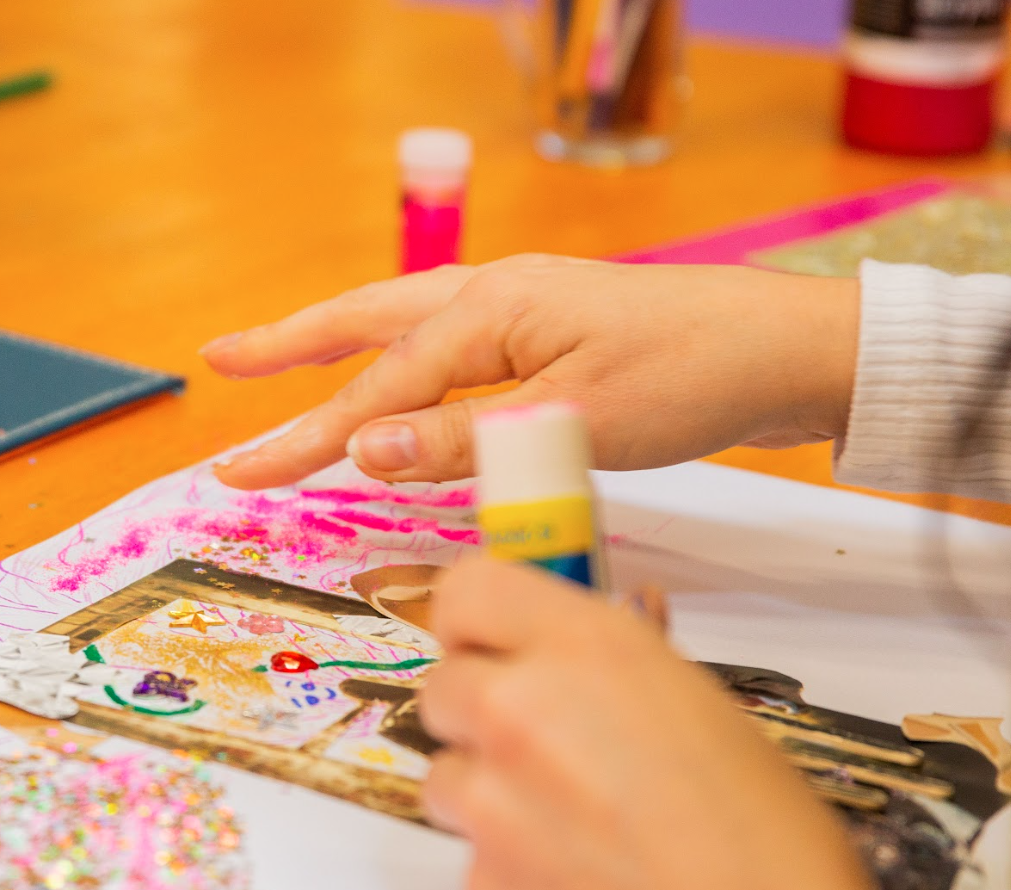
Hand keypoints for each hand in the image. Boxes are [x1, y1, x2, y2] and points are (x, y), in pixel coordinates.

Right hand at [201, 255, 859, 488]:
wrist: (790, 351)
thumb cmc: (692, 378)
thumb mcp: (575, 421)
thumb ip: (464, 438)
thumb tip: (361, 449)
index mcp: (494, 310)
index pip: (381, 385)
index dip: (307, 435)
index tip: (241, 472)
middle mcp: (499, 297)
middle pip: (372, 323)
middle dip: (293, 348)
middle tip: (221, 362)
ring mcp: (527, 312)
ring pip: (408, 327)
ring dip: (340, 344)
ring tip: (279, 358)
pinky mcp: (555, 337)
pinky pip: (453, 349)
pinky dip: (404, 364)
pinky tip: (398, 382)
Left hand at [418, 557, 887, 889]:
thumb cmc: (774, 850)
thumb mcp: (713, 719)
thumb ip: (628, 676)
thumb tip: (600, 650)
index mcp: (590, 650)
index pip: (470, 590)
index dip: (479, 623)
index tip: (498, 648)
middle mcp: (521, 711)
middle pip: (444, 684)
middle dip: (484, 712)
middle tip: (548, 752)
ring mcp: (490, 804)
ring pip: (446, 774)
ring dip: (490, 793)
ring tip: (577, 832)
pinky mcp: (479, 887)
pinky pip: (469, 856)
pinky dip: (510, 868)